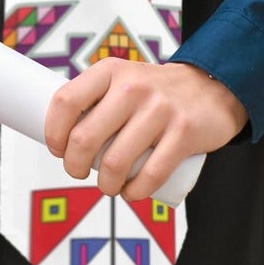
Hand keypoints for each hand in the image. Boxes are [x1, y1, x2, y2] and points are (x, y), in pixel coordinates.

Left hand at [43, 58, 247, 200]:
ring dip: (104, 185)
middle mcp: (131, 87)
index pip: (66, 101)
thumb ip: (95, 98)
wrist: (209, 88)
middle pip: (84, 138)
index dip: (53, 131)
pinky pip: (150, 175)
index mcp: (109, 71)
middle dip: (73, 165)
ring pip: (115, 162)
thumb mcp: (121, 79)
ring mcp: (159, 110)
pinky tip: (130, 193)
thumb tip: (61, 133)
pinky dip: (134, 193)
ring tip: (107, 185)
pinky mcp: (183, 133)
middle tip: (77, 171)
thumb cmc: (154, 91)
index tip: (56, 148)